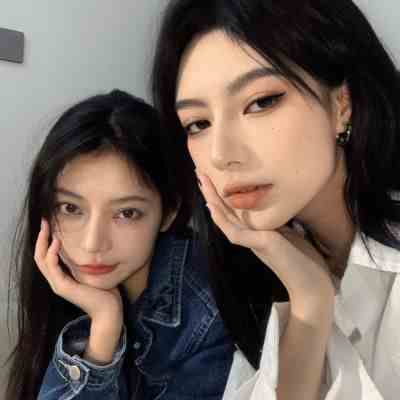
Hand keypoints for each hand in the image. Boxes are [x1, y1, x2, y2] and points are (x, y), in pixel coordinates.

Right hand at [35, 219, 122, 362]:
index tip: (50, 224)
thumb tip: (93, 248)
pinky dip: (52, 254)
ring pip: (41, 260)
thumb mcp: (93, 272)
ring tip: (47, 227)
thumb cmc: (105, 292)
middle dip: (41, 237)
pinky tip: (57, 242)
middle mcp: (56, 280)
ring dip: (43, 242)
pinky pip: (52, 268)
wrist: (109, 310)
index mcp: (63, 276)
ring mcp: (58, 284)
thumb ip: (88, 262)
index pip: (47, 256)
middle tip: (44, 221)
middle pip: (39, 256)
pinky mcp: (63, 288)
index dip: (46, 240)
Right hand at [197, 173, 334, 318]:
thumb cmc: (303, 260)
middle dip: (211, 192)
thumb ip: (276, 223)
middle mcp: (249, 236)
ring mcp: (252, 241)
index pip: (233, 211)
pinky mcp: (260, 245)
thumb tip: (274, 206)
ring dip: (212, 200)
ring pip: (225, 219)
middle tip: (198, 173)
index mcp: (254, 232)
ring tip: (201, 183)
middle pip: (225, 212)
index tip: (211, 178)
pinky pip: (235, 233)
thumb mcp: (288, 233)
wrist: (312, 286)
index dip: (221, 195)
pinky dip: (222, 220)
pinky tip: (213, 207)